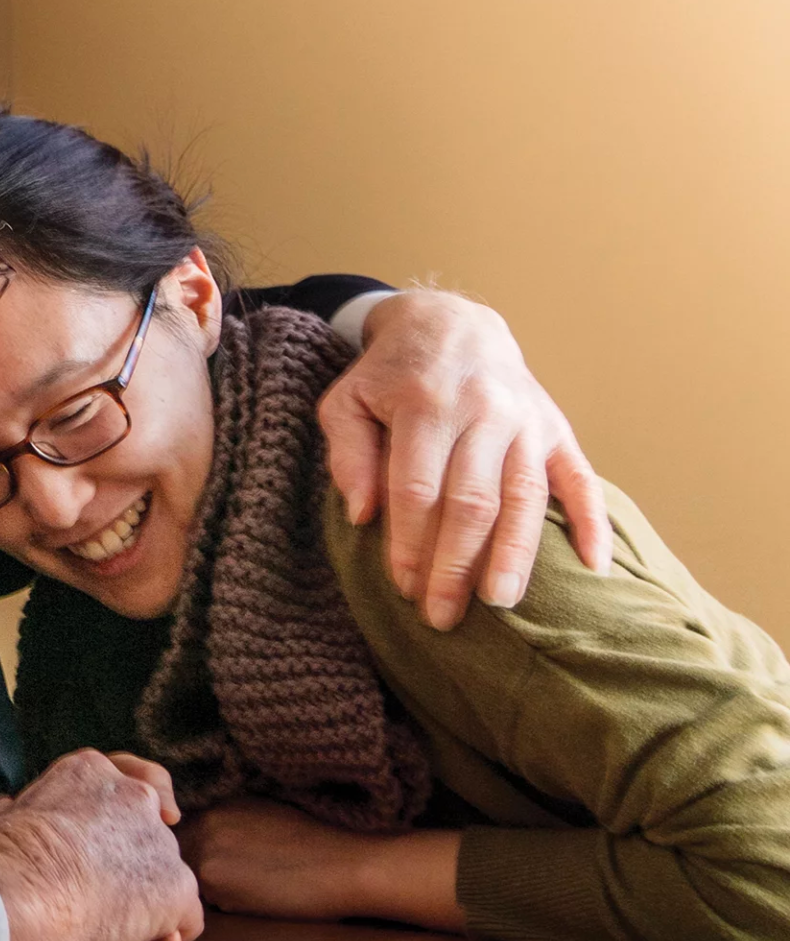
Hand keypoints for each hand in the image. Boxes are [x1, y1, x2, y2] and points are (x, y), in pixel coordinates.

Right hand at [0, 750, 202, 940]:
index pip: (130, 776)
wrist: (14, 889)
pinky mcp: (175, 887)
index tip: (151, 818)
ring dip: (142, 912)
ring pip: (163, 883)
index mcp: (88, 772)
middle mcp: (134, 796)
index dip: (138, 805)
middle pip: (148, 839)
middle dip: (131, 873)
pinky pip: (185, 920)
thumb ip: (14, 812)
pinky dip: (163, 939)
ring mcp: (160, 841)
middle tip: (101, 906)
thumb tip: (7, 809)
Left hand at [177, 798, 464, 932]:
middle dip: (196, 866)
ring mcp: (207, 854)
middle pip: (179, 855)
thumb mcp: (260, 812)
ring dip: (209, 885)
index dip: (193, 848)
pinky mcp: (218, 885)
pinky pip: (208, 901)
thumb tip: (198, 832)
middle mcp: (204, 824)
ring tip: (250, 882)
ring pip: (191, 879)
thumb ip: (224, 821)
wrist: (345, 865)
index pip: (180, 832)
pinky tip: (255, 895)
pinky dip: (224, 902)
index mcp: (216, 804)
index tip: (218, 857)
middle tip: (236, 874)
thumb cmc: (312, 840)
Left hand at [319, 290, 611, 630]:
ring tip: (502, 602)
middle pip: (471, 502)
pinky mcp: (555, 428)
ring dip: (514, 554)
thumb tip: (363, 515)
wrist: (450, 324)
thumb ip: (347, 454)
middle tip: (443, 616)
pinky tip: (596, 566)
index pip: (417, 489)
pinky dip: (593, 522)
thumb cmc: (389, 376)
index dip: (410, 544)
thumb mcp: (346, 401)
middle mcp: (481, 412)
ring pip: (524, 497)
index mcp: (424, 405)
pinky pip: (580, 479)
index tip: (404, 589)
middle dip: (456, 565)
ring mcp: (525, 421)